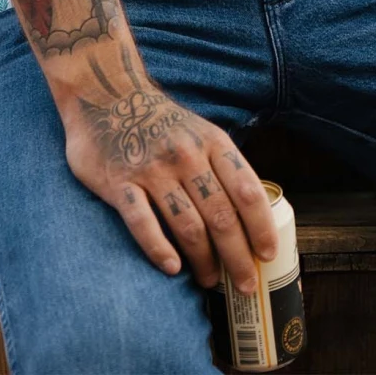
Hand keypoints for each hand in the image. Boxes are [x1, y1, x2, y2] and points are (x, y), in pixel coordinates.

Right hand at [64, 83, 277, 292]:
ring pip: (187, 225)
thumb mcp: (200, 130)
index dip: (261, 227)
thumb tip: (250, 210)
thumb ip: (220, 165)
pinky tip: (172, 268)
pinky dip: (159, 249)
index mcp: (212, 142)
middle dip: (238, 256)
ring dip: (204, 260)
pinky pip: (142, 223)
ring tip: (211, 281)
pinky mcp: (120, 183)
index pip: (247, 190)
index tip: (268, 254)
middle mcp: (186, 155)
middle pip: (221, 216)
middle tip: (246, 283)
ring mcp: (152, 170)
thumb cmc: (160, 120)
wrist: (107, 93)